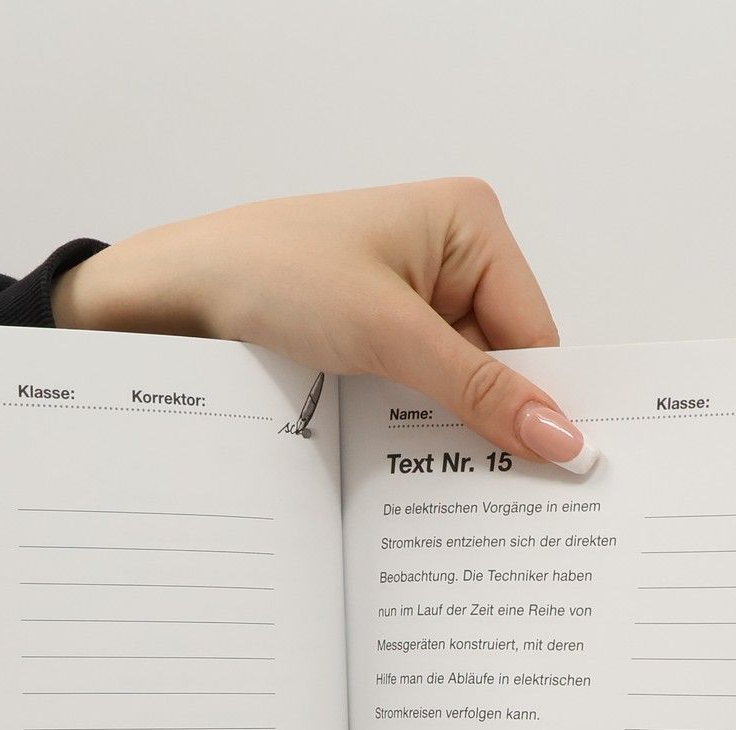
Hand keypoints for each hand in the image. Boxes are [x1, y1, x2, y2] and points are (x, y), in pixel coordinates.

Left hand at [52, 178, 595, 472]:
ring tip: (459, 492)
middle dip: (497, 424)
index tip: (562, 476)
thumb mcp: (388, 335)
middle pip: (502, 363)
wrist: (173, 294)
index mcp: (470, 223)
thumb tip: (561, 437)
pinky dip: (415, 429)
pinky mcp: (374, 334)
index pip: (535, 333)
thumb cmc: (272, 275)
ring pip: (459, 386)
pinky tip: (412, 468)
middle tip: (511, 500)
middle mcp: (449, 254)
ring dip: (452, 433)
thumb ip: (478, 391)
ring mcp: (410, 297)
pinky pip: (418, 392)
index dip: (544, 405)